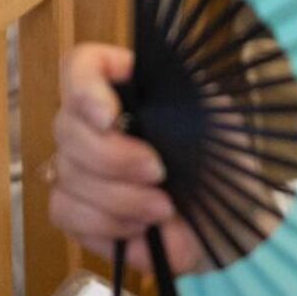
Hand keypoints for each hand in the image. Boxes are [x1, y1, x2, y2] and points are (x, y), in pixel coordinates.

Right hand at [50, 43, 200, 273]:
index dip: (84, 89)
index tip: (109, 117)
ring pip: (68, 173)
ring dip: (119, 196)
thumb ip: (183, 98)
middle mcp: (93, 124)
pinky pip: (66, 212)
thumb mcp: (217, 120)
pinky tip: (140, 227)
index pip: (80, 67)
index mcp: (126, 89)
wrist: (230, 222)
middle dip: (114, 156)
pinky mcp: (75, 211)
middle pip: (67, 126)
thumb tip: (145, 104)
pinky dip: (105, 223)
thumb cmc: (223, 166)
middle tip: (159, 173)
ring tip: (163, 208)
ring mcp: (78, 168)